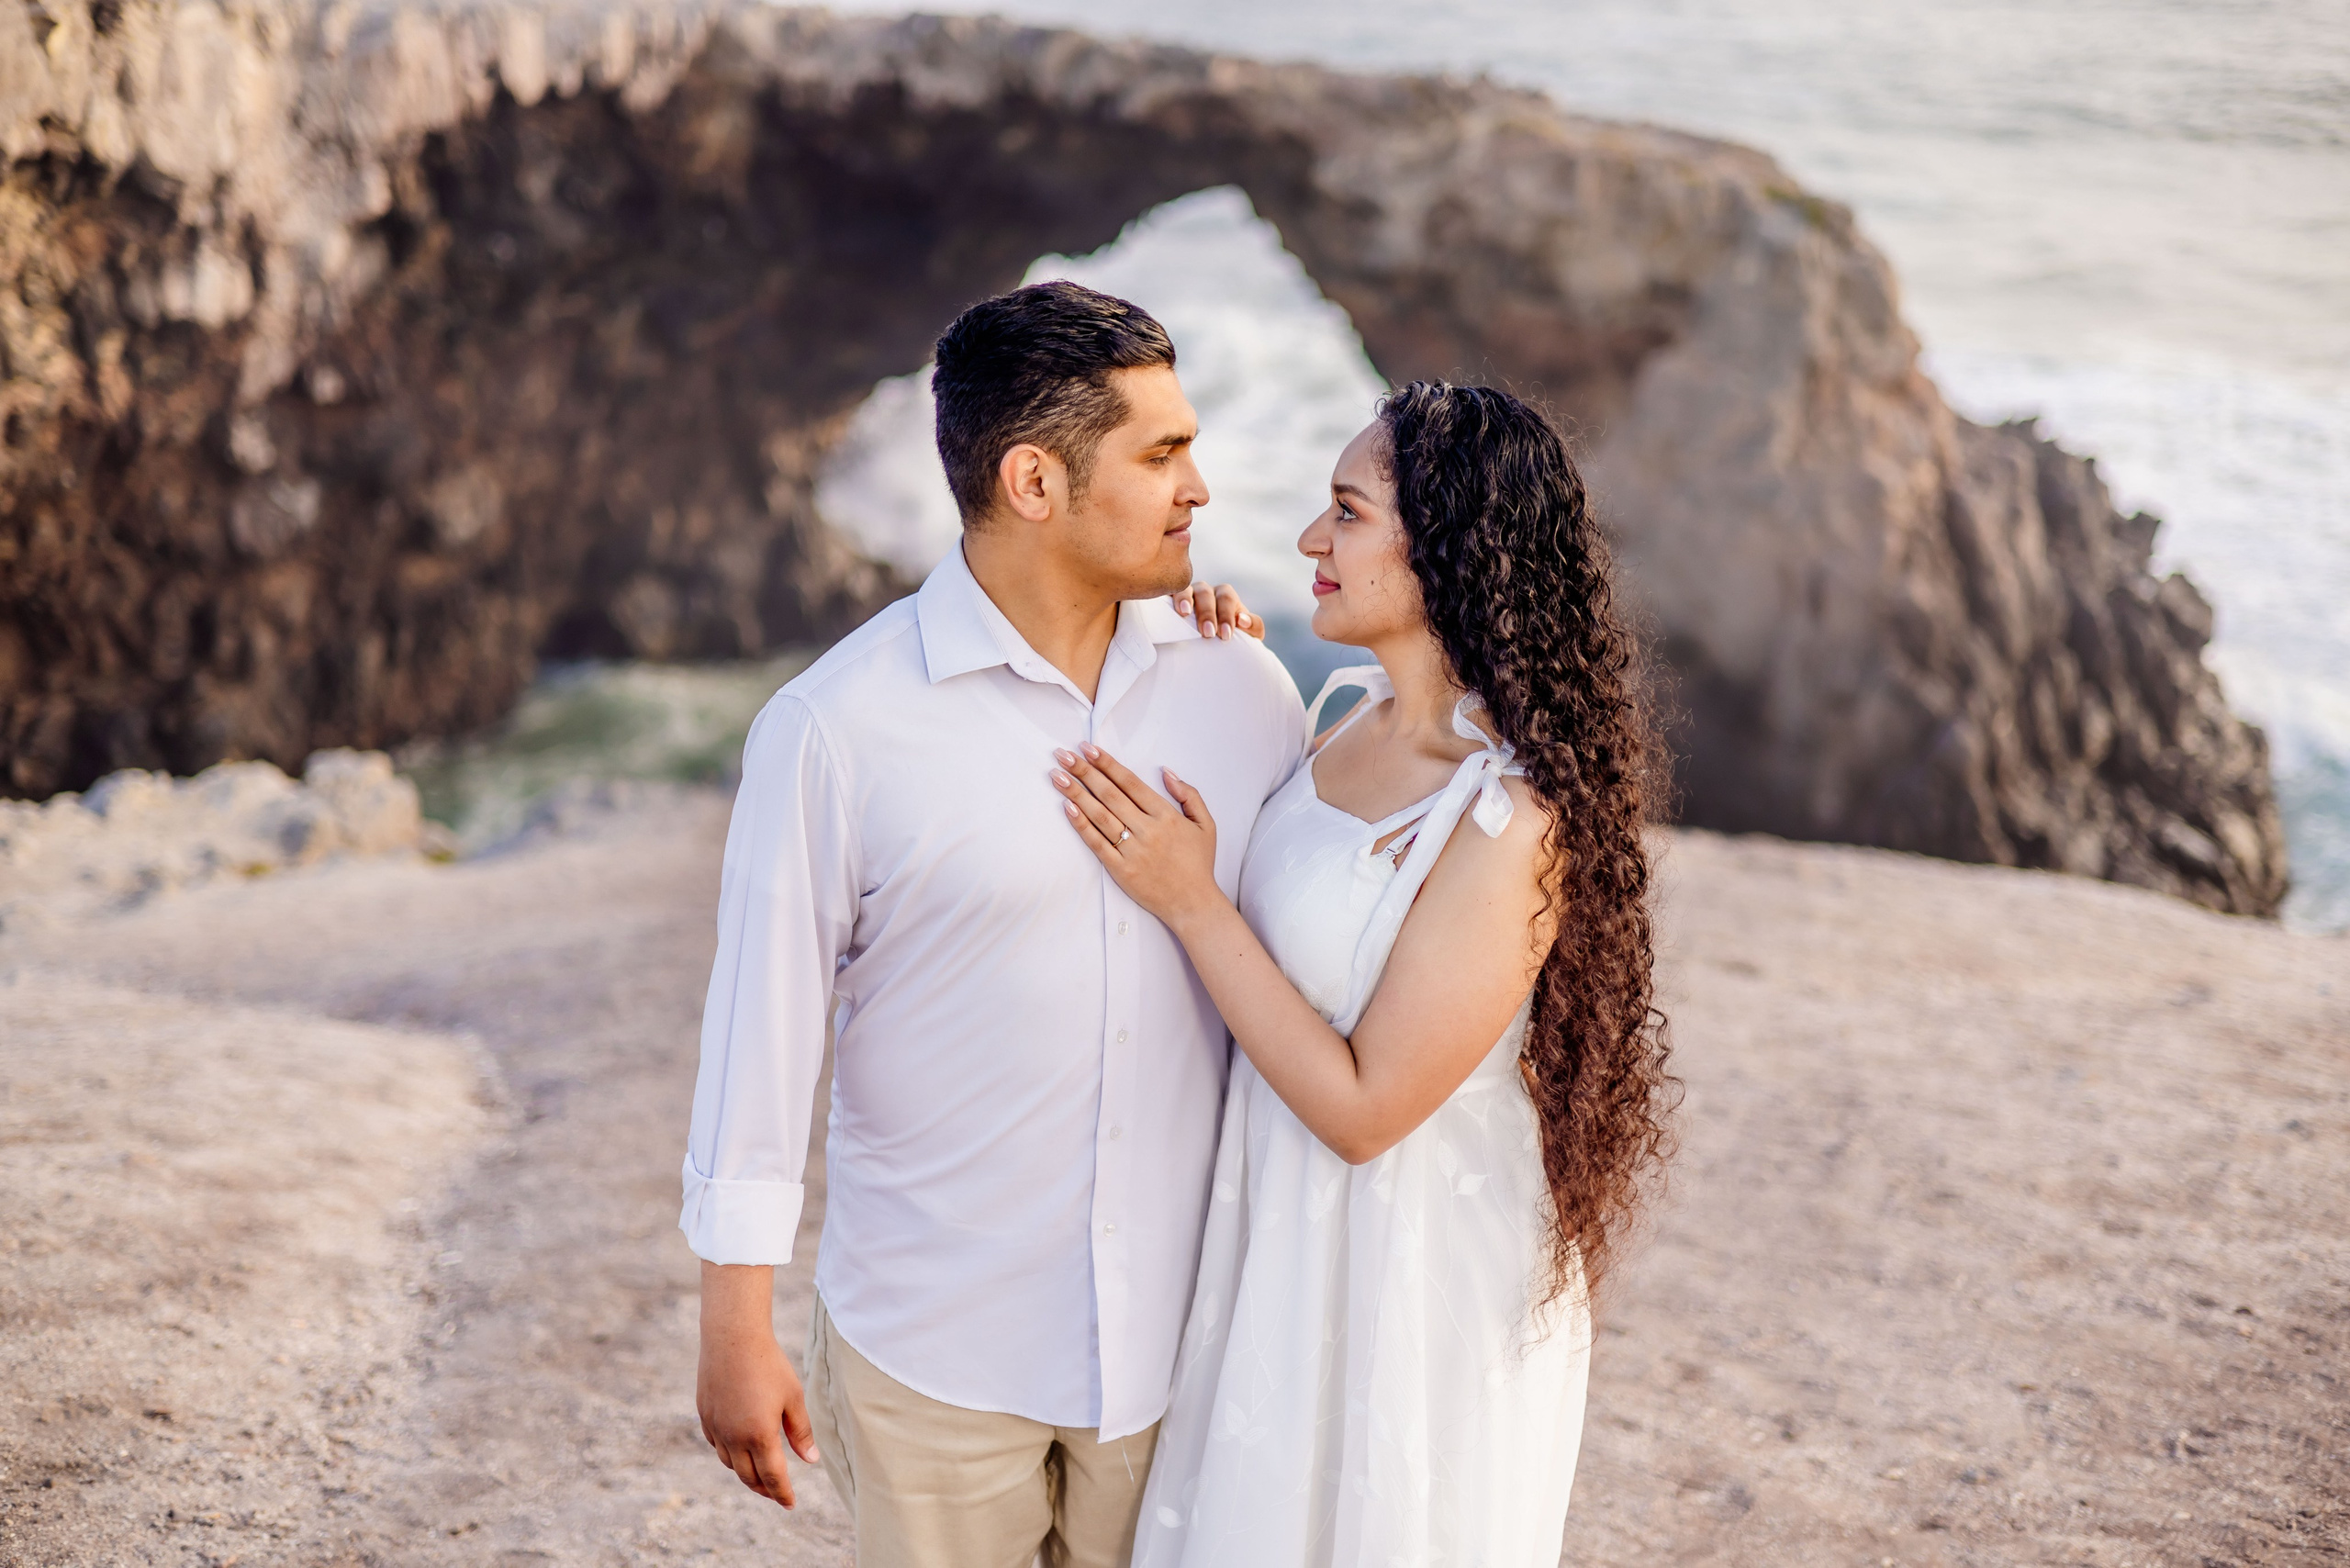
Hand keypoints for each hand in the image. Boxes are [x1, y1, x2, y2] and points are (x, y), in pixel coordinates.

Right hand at [697, 1262, 820, 1508]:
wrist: (732, 1339)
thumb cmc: (770, 1365)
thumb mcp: (793, 1397)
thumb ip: (801, 1432)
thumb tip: (810, 1460)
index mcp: (760, 1435)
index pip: (773, 1477)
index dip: (782, 1494)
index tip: (790, 1504)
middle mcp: (734, 1438)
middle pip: (749, 1477)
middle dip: (764, 1489)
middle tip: (776, 1493)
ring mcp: (716, 1428)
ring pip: (730, 1464)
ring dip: (745, 1473)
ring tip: (759, 1473)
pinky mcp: (705, 1416)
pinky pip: (716, 1446)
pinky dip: (729, 1454)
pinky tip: (738, 1449)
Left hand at [1052, 744, 1222, 927]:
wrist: (1193, 903)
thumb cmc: (1198, 864)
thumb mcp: (1205, 825)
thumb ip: (1189, 795)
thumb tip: (1167, 772)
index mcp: (1166, 815)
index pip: (1130, 783)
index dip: (1108, 764)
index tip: (1089, 749)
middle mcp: (1147, 830)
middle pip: (1110, 794)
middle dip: (1084, 771)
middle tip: (1064, 755)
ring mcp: (1132, 850)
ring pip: (1100, 815)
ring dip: (1077, 793)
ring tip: (1058, 776)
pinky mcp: (1120, 870)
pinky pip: (1097, 844)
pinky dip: (1081, 825)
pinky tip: (1067, 808)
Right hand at [1170, 581, 1263, 639]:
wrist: (1208, 649)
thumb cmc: (1228, 638)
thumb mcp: (1248, 634)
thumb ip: (1254, 626)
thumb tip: (1243, 620)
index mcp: (1225, 597)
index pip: (1226, 599)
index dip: (1226, 615)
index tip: (1225, 635)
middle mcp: (1205, 592)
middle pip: (1206, 594)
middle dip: (1207, 613)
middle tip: (1208, 633)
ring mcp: (1186, 595)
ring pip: (1186, 590)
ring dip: (1185, 600)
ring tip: (1185, 613)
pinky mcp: (1170, 601)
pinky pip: (1168, 594)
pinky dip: (1169, 598)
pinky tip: (1168, 608)